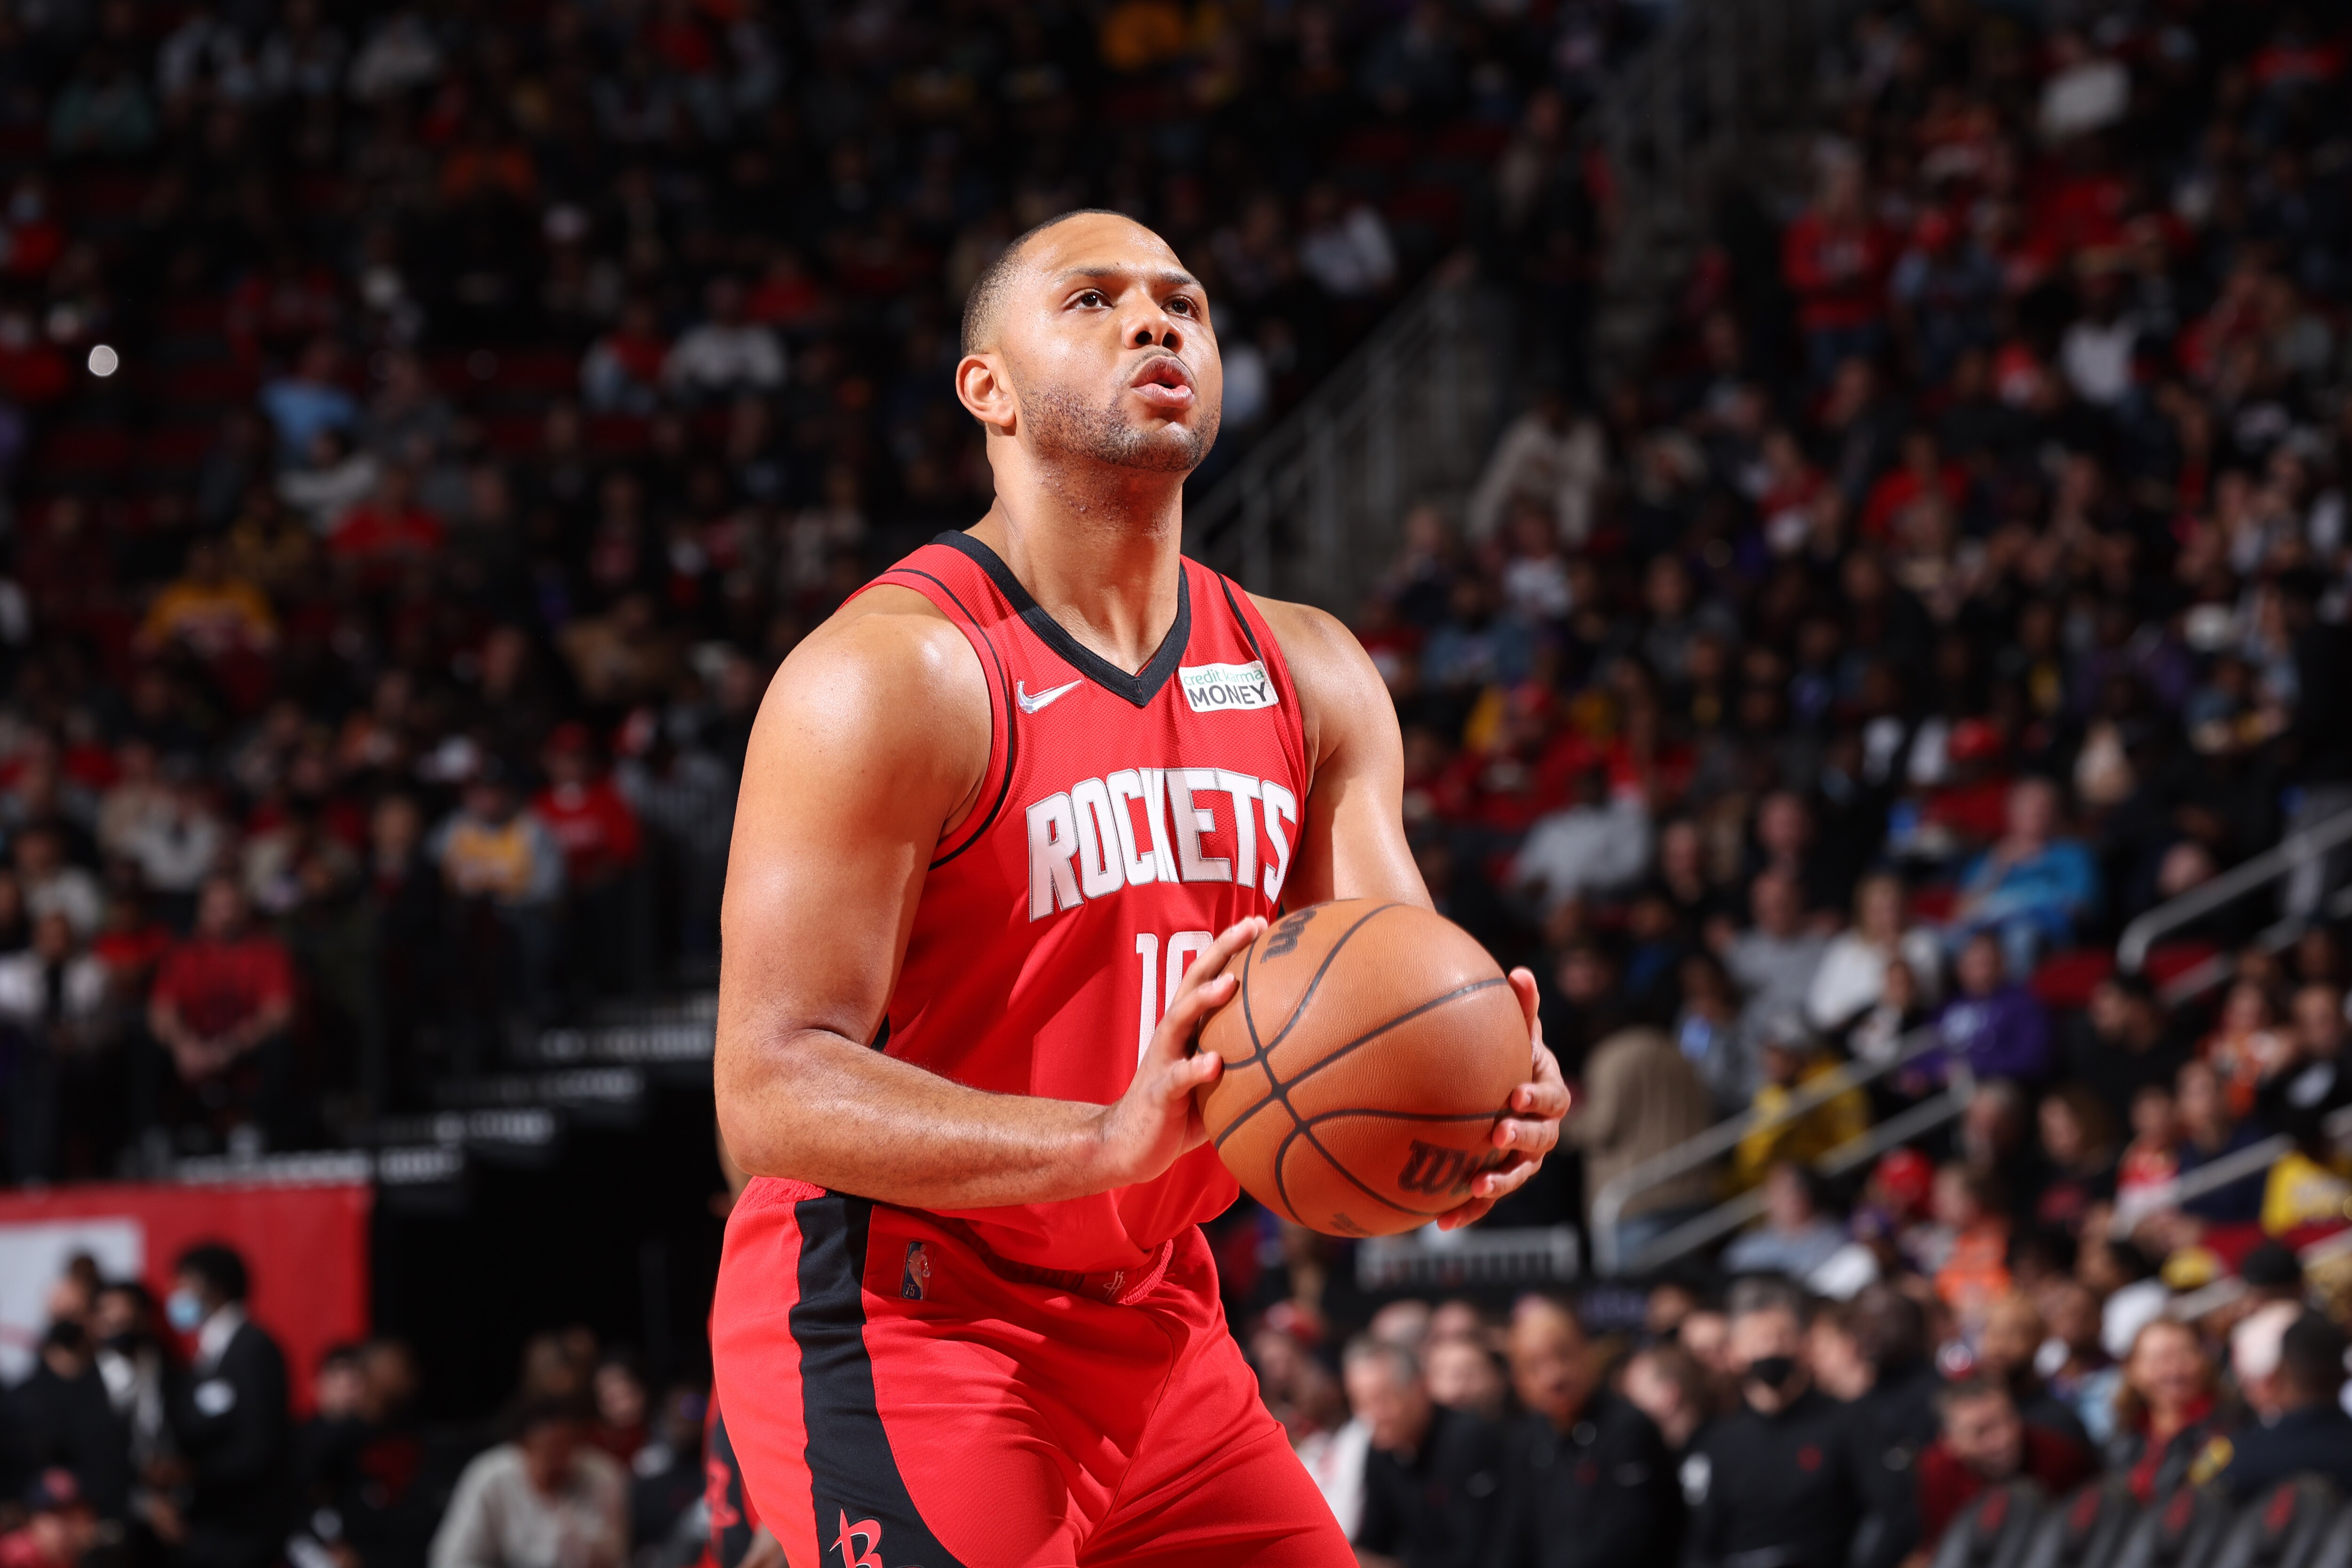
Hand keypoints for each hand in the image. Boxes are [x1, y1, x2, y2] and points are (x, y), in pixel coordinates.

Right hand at [1089, 917, 1265, 1189]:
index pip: (1210, 976)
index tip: (1263, 923)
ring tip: (1231, 983)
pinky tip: (1214, 1064)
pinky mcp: (1158, 1093)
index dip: (1233, 948)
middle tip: (1251, 926)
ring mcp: (1163, 1060)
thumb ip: (1244, 1064)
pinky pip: (1176, 1079)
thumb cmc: (1179, 1112)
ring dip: (1204, 999)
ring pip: (1179, 1019)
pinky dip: (1193, 1069)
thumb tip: (1301, 1058)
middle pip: (1194, 980)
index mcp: (1189, 1028)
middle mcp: (1173, 1034)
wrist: (1128, 1145)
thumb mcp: (1215, 1081)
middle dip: (1222, 950)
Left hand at [1437, 966, 1568, 1230]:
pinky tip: (1441, 1222)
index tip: (1516, 1094)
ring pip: (1516, 1174)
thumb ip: (1521, 1008)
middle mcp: (1541, 1132)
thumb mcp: (1515, 1031)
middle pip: (1540, 1141)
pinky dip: (1467, 1210)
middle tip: (1498, 1133)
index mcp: (1548, 1094)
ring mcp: (1522, 1160)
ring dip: (1498, 1182)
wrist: (1498, 1087)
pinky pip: (1485, 1199)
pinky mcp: (1497, 1178)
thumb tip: (1520, 971)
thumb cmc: (1506, 1053)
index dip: (1537, 1099)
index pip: (1552, 1100)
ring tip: (1476, 1185)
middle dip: (1520, 1139)